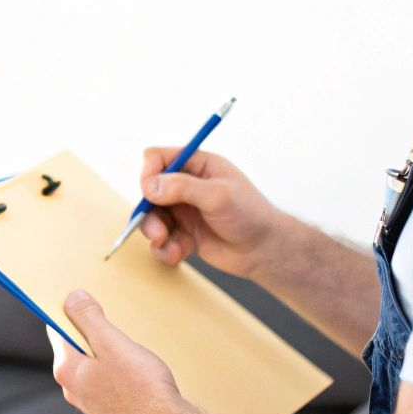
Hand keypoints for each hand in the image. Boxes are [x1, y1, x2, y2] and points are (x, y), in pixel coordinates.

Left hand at [49, 289, 187, 413]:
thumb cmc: (141, 388)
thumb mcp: (112, 343)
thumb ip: (89, 318)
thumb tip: (72, 298)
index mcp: (67, 369)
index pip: (56, 329)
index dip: (68, 310)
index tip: (82, 298)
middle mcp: (72, 388)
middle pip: (75, 347)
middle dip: (91, 331)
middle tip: (113, 321)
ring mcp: (89, 402)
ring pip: (92, 365)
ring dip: (106, 352)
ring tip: (130, 348)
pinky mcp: (107, 411)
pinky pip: (105, 381)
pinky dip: (116, 370)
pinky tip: (136, 371)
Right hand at [137, 146, 285, 277]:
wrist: (264, 250)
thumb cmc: (250, 215)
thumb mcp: (218, 196)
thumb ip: (182, 187)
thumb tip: (149, 185)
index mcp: (198, 166)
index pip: (159, 159)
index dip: (149, 173)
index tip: (148, 192)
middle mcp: (187, 186)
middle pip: (149, 192)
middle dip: (148, 212)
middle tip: (158, 231)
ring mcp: (184, 210)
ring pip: (152, 217)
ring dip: (155, 233)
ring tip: (168, 245)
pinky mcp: (184, 232)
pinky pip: (162, 239)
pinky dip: (165, 248)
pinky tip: (178, 254)